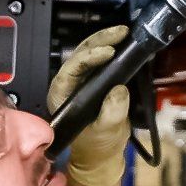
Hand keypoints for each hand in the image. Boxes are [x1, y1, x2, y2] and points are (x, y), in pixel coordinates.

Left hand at [47, 25, 131, 185]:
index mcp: (61, 97)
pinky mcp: (94, 78)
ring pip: (89, 52)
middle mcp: (68, 84)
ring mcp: (81, 80)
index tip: (108, 53)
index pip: (70, 71)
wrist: (102, 153)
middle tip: (119, 33)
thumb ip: (112, 113)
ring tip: (123, 32)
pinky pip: (101, 59)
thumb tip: (119, 90)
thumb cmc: (98, 146)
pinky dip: (112, 48)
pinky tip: (124, 42)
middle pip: (79, 55)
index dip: (88, 58)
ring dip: (105, 40)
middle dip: (98, 41)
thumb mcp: (106, 133)